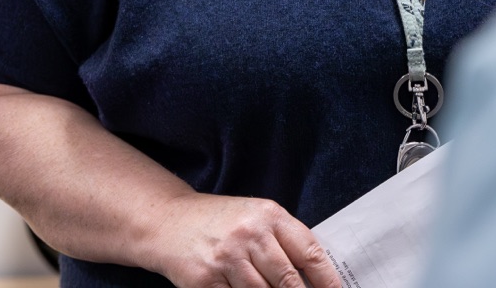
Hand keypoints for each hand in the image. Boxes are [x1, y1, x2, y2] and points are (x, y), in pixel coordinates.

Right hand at [151, 190, 341, 287]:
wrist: (168, 221)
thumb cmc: (219, 220)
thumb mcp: (254, 216)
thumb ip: (282, 239)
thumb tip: (314, 275)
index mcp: (269, 215)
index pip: (308, 251)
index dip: (326, 278)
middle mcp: (249, 234)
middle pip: (288, 279)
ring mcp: (226, 258)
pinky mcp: (206, 280)